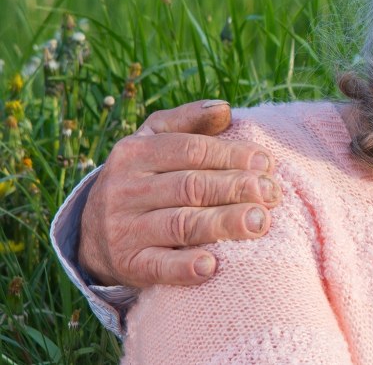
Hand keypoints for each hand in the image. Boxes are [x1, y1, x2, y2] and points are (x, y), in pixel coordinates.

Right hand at [79, 100, 279, 286]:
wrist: (94, 232)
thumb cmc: (143, 178)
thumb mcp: (154, 141)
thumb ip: (188, 122)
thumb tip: (225, 109)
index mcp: (134, 153)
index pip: (191, 150)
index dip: (232, 156)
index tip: (267, 164)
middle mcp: (124, 189)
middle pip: (190, 186)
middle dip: (236, 188)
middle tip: (272, 194)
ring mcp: (122, 229)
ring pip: (180, 224)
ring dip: (223, 224)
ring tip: (260, 223)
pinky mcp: (126, 264)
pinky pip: (156, 267)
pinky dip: (183, 268)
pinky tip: (212, 267)